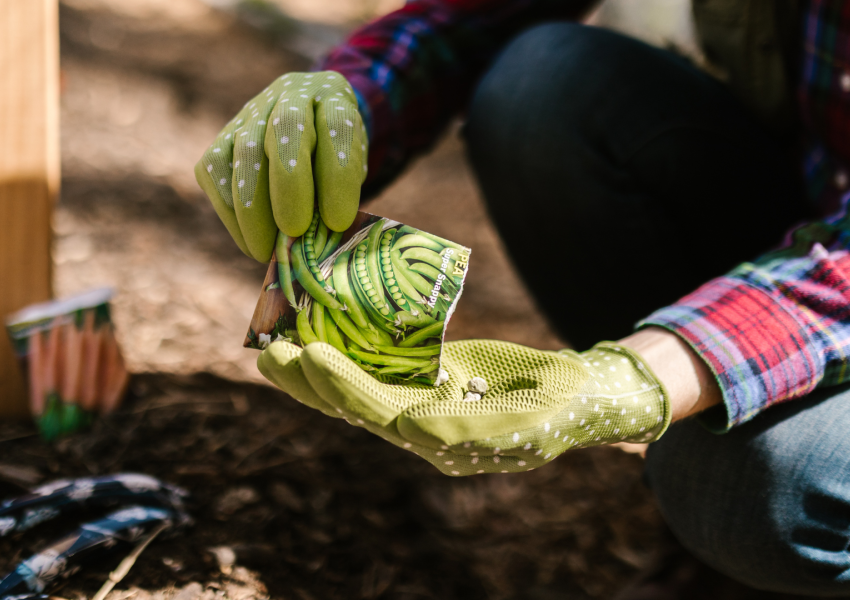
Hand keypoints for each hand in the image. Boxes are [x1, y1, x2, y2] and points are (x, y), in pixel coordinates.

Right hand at [195, 71, 367, 261]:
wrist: (311, 125)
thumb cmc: (335, 157)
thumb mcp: (352, 169)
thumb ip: (338, 194)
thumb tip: (317, 242)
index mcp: (333, 97)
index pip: (336, 126)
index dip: (337, 174)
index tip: (338, 221)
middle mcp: (290, 95)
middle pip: (285, 130)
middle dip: (289, 186)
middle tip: (294, 231)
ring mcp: (251, 112)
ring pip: (244, 153)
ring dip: (253, 209)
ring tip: (266, 250)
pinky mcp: (221, 137)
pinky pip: (214, 171)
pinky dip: (230, 212)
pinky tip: (249, 240)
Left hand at [257, 339, 672, 475]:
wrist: (581, 396)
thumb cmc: (561, 408)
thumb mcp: (526, 423)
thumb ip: (469, 429)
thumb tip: (410, 429)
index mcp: (443, 443)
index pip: (381, 417)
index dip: (344, 389)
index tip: (311, 357)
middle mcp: (423, 427)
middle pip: (354, 405)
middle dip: (310, 382)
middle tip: (268, 352)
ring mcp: (423, 403)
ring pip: (357, 386)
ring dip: (315, 369)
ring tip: (274, 344)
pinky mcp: (428, 380)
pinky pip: (380, 367)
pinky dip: (347, 351)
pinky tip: (318, 333)